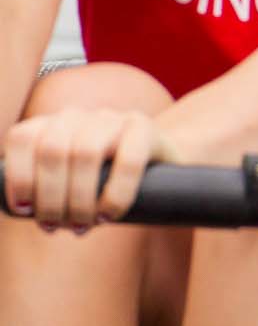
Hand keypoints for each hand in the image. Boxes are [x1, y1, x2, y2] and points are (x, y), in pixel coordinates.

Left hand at [3, 108, 176, 231]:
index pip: (23, 138)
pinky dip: (114, 194)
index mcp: (51, 125)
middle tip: (58, 227)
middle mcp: (79, 115)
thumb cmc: (97, 185)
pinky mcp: (144, 128)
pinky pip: (128, 160)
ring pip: (86, 152)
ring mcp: (113, 118)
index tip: (26, 211)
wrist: (153, 166)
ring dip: (80, 199)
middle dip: (50, 198)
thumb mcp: (62, 182)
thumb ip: (40, 189)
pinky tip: (109, 214)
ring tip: (84, 226)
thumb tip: (23, 211)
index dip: (18, 177)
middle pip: (53, 150)